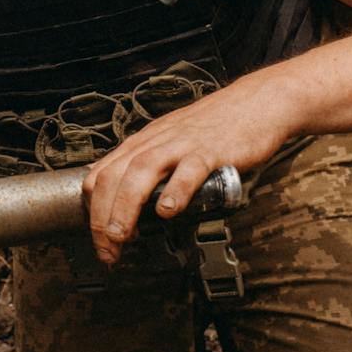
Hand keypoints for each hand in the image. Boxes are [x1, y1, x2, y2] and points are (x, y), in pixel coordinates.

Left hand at [81, 70, 298, 263]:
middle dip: (103, 218)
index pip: (101, 175)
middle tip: (109, 250)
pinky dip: (175, 191)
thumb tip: (132, 201)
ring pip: (141, 173)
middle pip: (113, 177)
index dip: (93, 211)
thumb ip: (151, 166)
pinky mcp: (212, 150)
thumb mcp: (170, 141)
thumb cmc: (215, 126)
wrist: (258, 101)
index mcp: (143, 143)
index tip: (102, 239)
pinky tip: (168, 211)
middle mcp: (156, 142)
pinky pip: (189, 169)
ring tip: (123, 236)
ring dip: (125, 208)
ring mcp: (182, 144)